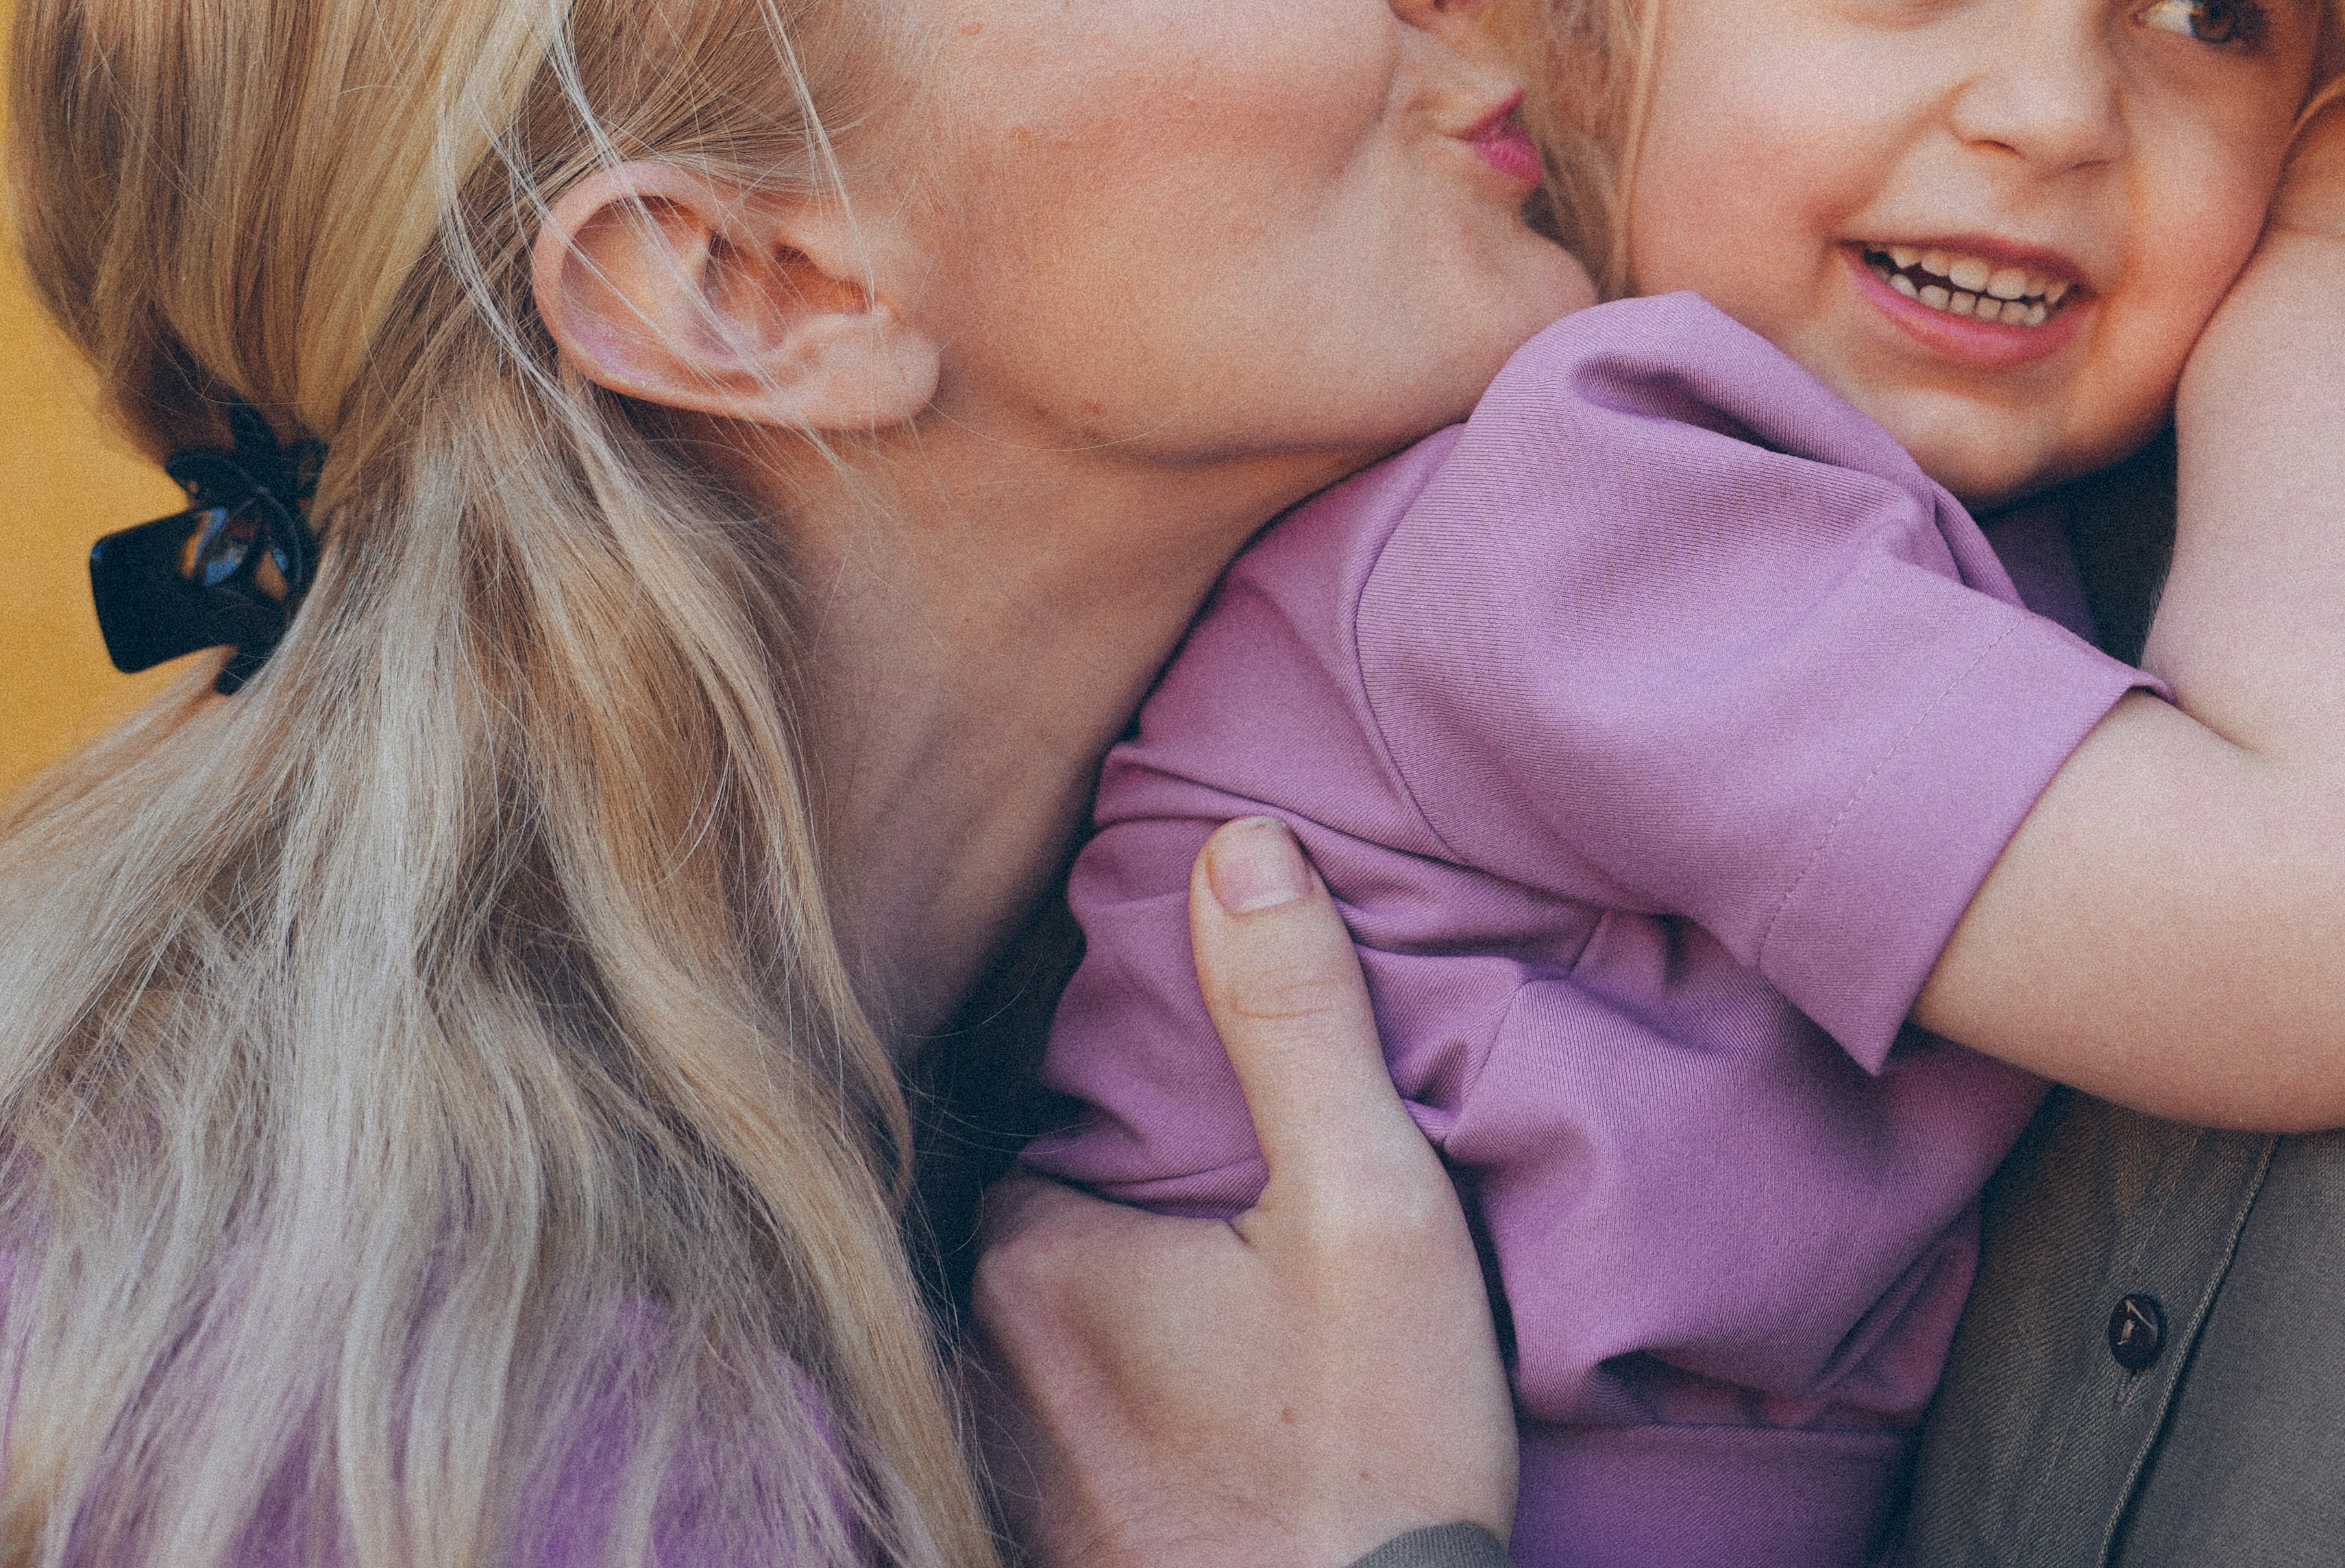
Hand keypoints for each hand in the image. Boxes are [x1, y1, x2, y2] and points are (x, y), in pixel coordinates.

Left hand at [966, 820, 1514, 1566]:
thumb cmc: (1369, 1456)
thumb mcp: (1370, 1211)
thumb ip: (1299, 1023)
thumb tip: (1240, 846)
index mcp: (1031, 1259)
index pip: (1065, 1130)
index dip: (1158, 1126)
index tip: (1247, 1156)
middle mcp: (974, 1363)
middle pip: (1052, 1233)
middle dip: (1137, 1227)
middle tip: (1259, 1251)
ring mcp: (998, 1465)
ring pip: (1051, 1340)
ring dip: (1126, 1330)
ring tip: (1245, 1345)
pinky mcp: (1034, 1543)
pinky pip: (1059, 1435)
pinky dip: (1121, 1422)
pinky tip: (1209, 1437)